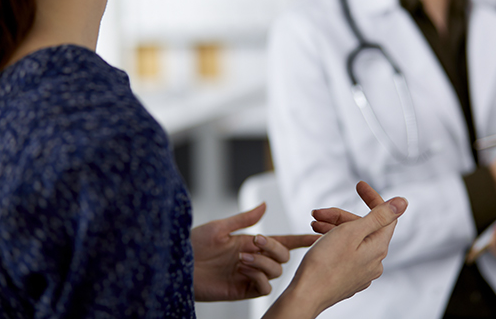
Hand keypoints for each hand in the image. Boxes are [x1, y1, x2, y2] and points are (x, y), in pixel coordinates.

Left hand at [192, 203, 319, 301]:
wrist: (178, 265)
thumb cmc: (194, 243)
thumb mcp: (220, 227)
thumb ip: (245, 218)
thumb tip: (265, 205)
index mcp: (251, 243)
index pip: (282, 241)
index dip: (299, 239)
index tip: (317, 236)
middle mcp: (253, 259)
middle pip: (283, 256)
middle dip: (275, 248)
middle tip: (256, 242)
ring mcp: (249, 275)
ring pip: (276, 271)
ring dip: (264, 263)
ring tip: (242, 258)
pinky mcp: (241, 290)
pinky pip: (264, 287)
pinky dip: (260, 277)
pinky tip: (244, 270)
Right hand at [263, 182, 407, 318]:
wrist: (305, 295)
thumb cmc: (324, 264)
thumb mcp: (352, 232)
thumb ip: (379, 216)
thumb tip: (403, 202)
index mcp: (378, 248)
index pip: (385, 215)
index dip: (372, 198)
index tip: (358, 185)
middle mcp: (374, 262)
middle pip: (364, 227)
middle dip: (341, 215)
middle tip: (317, 212)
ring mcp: (361, 271)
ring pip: (352, 239)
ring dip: (333, 227)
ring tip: (313, 223)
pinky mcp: (349, 278)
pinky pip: (345, 252)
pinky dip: (332, 241)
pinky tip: (318, 238)